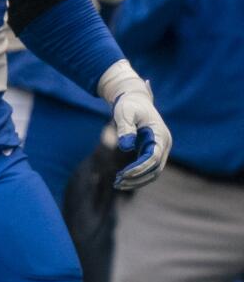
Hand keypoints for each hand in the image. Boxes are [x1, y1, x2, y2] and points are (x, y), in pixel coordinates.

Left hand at [98, 61, 171, 189]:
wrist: (134, 98)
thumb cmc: (128, 104)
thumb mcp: (124, 112)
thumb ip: (125, 128)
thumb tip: (126, 147)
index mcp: (161, 135)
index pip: (154, 157)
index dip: (139, 167)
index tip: (123, 174)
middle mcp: (164, 144)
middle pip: (156, 169)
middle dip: (137, 177)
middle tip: (117, 182)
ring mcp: (161, 149)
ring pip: (154, 172)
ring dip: (137, 180)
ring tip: (117, 183)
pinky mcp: (154, 151)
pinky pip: (149, 168)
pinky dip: (138, 175)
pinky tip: (122, 178)